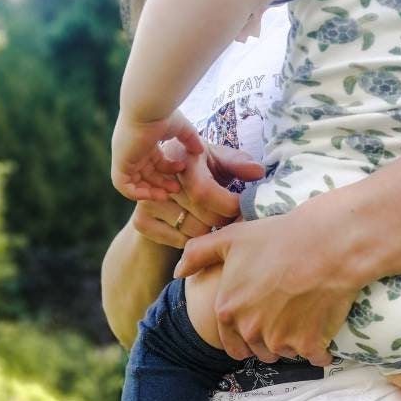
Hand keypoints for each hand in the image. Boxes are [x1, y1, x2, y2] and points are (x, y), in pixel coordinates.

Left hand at [111, 109, 202, 200]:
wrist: (148, 107)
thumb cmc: (164, 113)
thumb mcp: (182, 128)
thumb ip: (190, 139)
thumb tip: (200, 150)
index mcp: (145, 141)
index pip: (155, 162)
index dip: (169, 169)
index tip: (183, 168)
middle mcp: (133, 150)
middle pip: (147, 175)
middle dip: (162, 183)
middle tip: (177, 188)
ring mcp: (125, 157)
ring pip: (135, 183)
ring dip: (152, 191)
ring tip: (167, 194)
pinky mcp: (120, 163)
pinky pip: (124, 186)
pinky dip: (138, 194)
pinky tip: (155, 193)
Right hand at [132, 141, 266, 246]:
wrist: (164, 185)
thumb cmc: (200, 170)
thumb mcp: (219, 161)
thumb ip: (238, 164)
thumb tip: (258, 172)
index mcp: (181, 158)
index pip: (205, 192)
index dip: (229, 205)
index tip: (242, 207)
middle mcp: (160, 179)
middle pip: (203, 216)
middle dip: (224, 220)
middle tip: (230, 215)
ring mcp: (148, 201)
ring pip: (194, 232)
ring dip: (210, 231)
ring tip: (213, 218)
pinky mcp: (141, 221)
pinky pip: (180, 242)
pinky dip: (193, 240)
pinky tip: (196, 226)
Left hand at [173, 207, 362, 364]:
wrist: (326, 244)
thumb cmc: (278, 237)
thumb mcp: (230, 238)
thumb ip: (198, 254)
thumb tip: (178, 272)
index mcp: (228, 311)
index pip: (233, 344)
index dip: (248, 334)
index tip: (264, 320)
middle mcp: (250, 331)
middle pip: (260, 350)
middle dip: (271, 338)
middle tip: (287, 313)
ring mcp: (280, 341)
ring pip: (286, 353)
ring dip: (294, 342)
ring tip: (305, 315)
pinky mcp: (309, 345)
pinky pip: (316, 358)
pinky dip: (321, 349)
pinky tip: (325, 326)